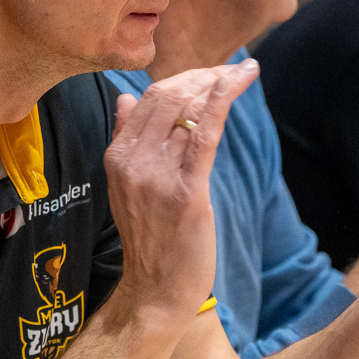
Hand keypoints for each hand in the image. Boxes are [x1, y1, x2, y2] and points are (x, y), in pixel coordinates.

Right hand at [104, 60, 258, 319]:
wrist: (155, 290)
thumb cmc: (150, 239)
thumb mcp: (125, 186)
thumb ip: (126, 139)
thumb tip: (126, 98)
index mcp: (116, 156)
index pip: (147, 98)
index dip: (181, 78)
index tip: (208, 72)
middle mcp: (132, 161)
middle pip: (166, 96)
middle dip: (201, 75)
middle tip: (229, 68)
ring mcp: (156, 176)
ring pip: (187, 110)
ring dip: (218, 82)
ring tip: (242, 71)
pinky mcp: (186, 191)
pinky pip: (205, 132)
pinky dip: (224, 98)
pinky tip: (242, 78)